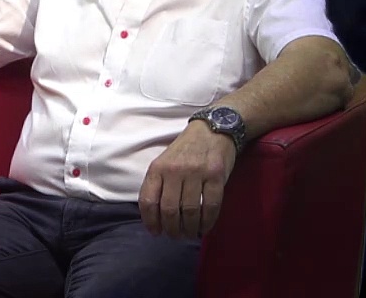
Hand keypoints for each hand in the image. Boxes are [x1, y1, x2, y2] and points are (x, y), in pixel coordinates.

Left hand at [138, 121, 236, 239]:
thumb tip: (154, 215)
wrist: (212, 130)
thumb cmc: (185, 149)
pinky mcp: (216, 176)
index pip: (148, 200)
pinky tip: (204, 228)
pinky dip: (207, 222)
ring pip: (189, 211)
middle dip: (171, 228)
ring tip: (189, 234)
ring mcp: (196, 173)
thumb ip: (159, 183)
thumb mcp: (164, 161)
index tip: (155, 232)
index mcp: (157, 168)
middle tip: (175, 236)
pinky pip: (211, 206)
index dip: (150, 220)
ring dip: (189, 228)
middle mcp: (174, 171)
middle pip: (169, 209)